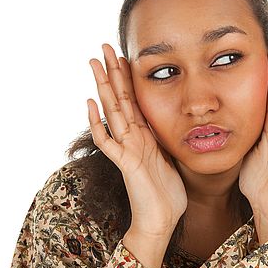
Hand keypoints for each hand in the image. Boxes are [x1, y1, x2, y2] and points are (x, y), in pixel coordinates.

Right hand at [87, 44, 187, 236]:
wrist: (162, 221)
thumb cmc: (169, 195)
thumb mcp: (172, 158)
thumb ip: (167, 140)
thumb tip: (177, 123)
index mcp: (146, 137)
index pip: (135, 100)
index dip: (128, 78)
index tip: (125, 55)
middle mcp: (133, 139)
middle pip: (120, 99)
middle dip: (112, 73)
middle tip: (103, 47)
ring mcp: (127, 150)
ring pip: (112, 113)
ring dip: (103, 88)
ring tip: (93, 63)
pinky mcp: (125, 165)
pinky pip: (107, 142)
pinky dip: (98, 123)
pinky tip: (90, 104)